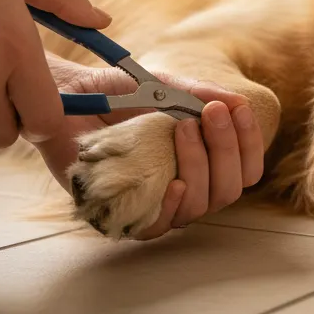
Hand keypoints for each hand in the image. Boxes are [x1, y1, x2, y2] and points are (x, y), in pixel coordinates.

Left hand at [39, 56, 264, 239]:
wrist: (64, 98)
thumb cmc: (113, 94)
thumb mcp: (162, 86)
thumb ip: (197, 93)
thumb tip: (236, 102)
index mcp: (201, 158)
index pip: (244, 168)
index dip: (249, 144)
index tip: (236, 111)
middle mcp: (184, 184)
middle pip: (229, 189)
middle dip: (226, 150)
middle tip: (210, 114)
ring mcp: (155, 202)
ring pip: (200, 206)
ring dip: (199, 166)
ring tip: (182, 127)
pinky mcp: (122, 215)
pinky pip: (158, 227)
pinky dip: (171, 205)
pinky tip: (173, 181)